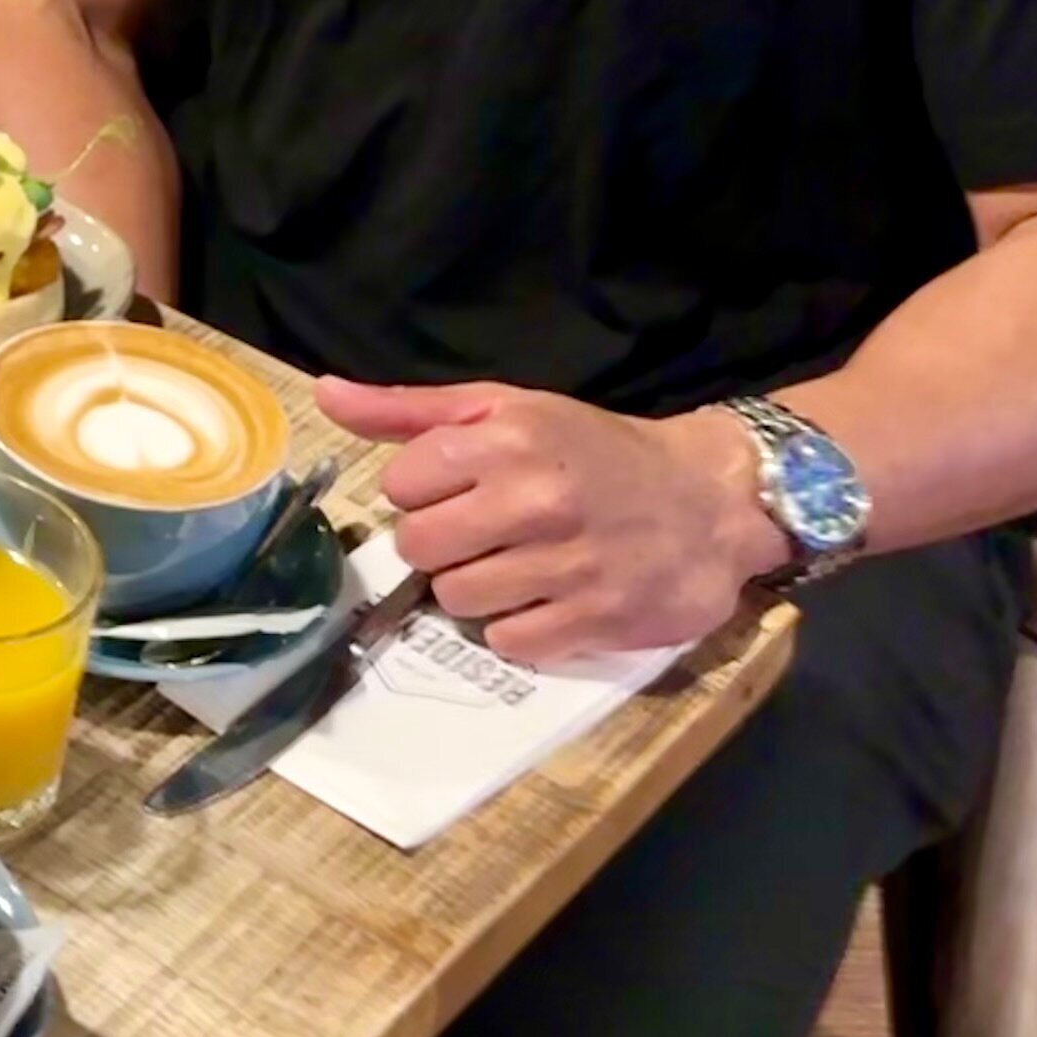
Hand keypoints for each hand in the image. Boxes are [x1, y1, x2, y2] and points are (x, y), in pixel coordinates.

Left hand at [314, 374, 789, 664]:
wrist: (711, 500)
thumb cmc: (595, 450)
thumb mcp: (507, 408)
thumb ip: (411, 409)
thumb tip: (325, 394)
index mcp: (507, 439)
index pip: (402, 483)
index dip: (421, 491)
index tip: (456, 489)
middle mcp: (535, 500)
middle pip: (420, 547)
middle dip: (441, 544)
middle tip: (483, 533)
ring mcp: (567, 565)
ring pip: (458, 599)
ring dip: (477, 588)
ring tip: (519, 564)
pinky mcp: (596, 621)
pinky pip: (509, 642)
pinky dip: (518, 627)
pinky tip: (547, 599)